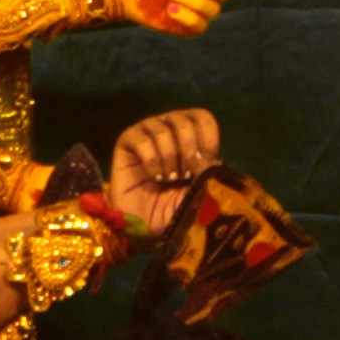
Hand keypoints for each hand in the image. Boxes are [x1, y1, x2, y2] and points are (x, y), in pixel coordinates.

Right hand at [101, 106, 219, 236]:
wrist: (141, 221)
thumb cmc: (172, 206)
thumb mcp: (194, 195)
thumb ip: (204, 177)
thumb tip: (213, 160)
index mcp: (190, 134)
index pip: (202, 118)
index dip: (207, 137)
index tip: (206, 162)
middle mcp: (168, 127)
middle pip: (183, 120)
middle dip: (188, 148)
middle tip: (187, 174)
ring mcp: (147, 132)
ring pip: (162, 130)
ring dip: (169, 157)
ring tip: (169, 179)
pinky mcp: (127, 141)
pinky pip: (141, 140)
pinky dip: (152, 161)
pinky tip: (155, 178)